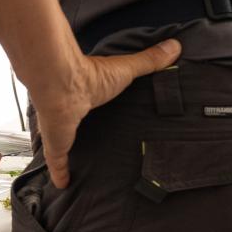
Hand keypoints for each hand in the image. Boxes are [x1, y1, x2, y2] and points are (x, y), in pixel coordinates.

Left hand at [31, 39, 180, 187]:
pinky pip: (57, 162)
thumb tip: (175, 46)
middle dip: (74, 133)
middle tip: (89, 147)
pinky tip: (63, 185)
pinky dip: (60, 172)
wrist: (62, 83)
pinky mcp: (57, 143)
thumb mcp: (126, 69)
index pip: (85, 106)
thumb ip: (148, 61)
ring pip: (60, 143)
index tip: (95, 116)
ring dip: (65, 151)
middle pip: (70, 126)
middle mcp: (68, 113)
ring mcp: (60, 129)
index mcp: (82, 96)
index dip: (87, 110)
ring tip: (77, 167)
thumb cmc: (90, 74)